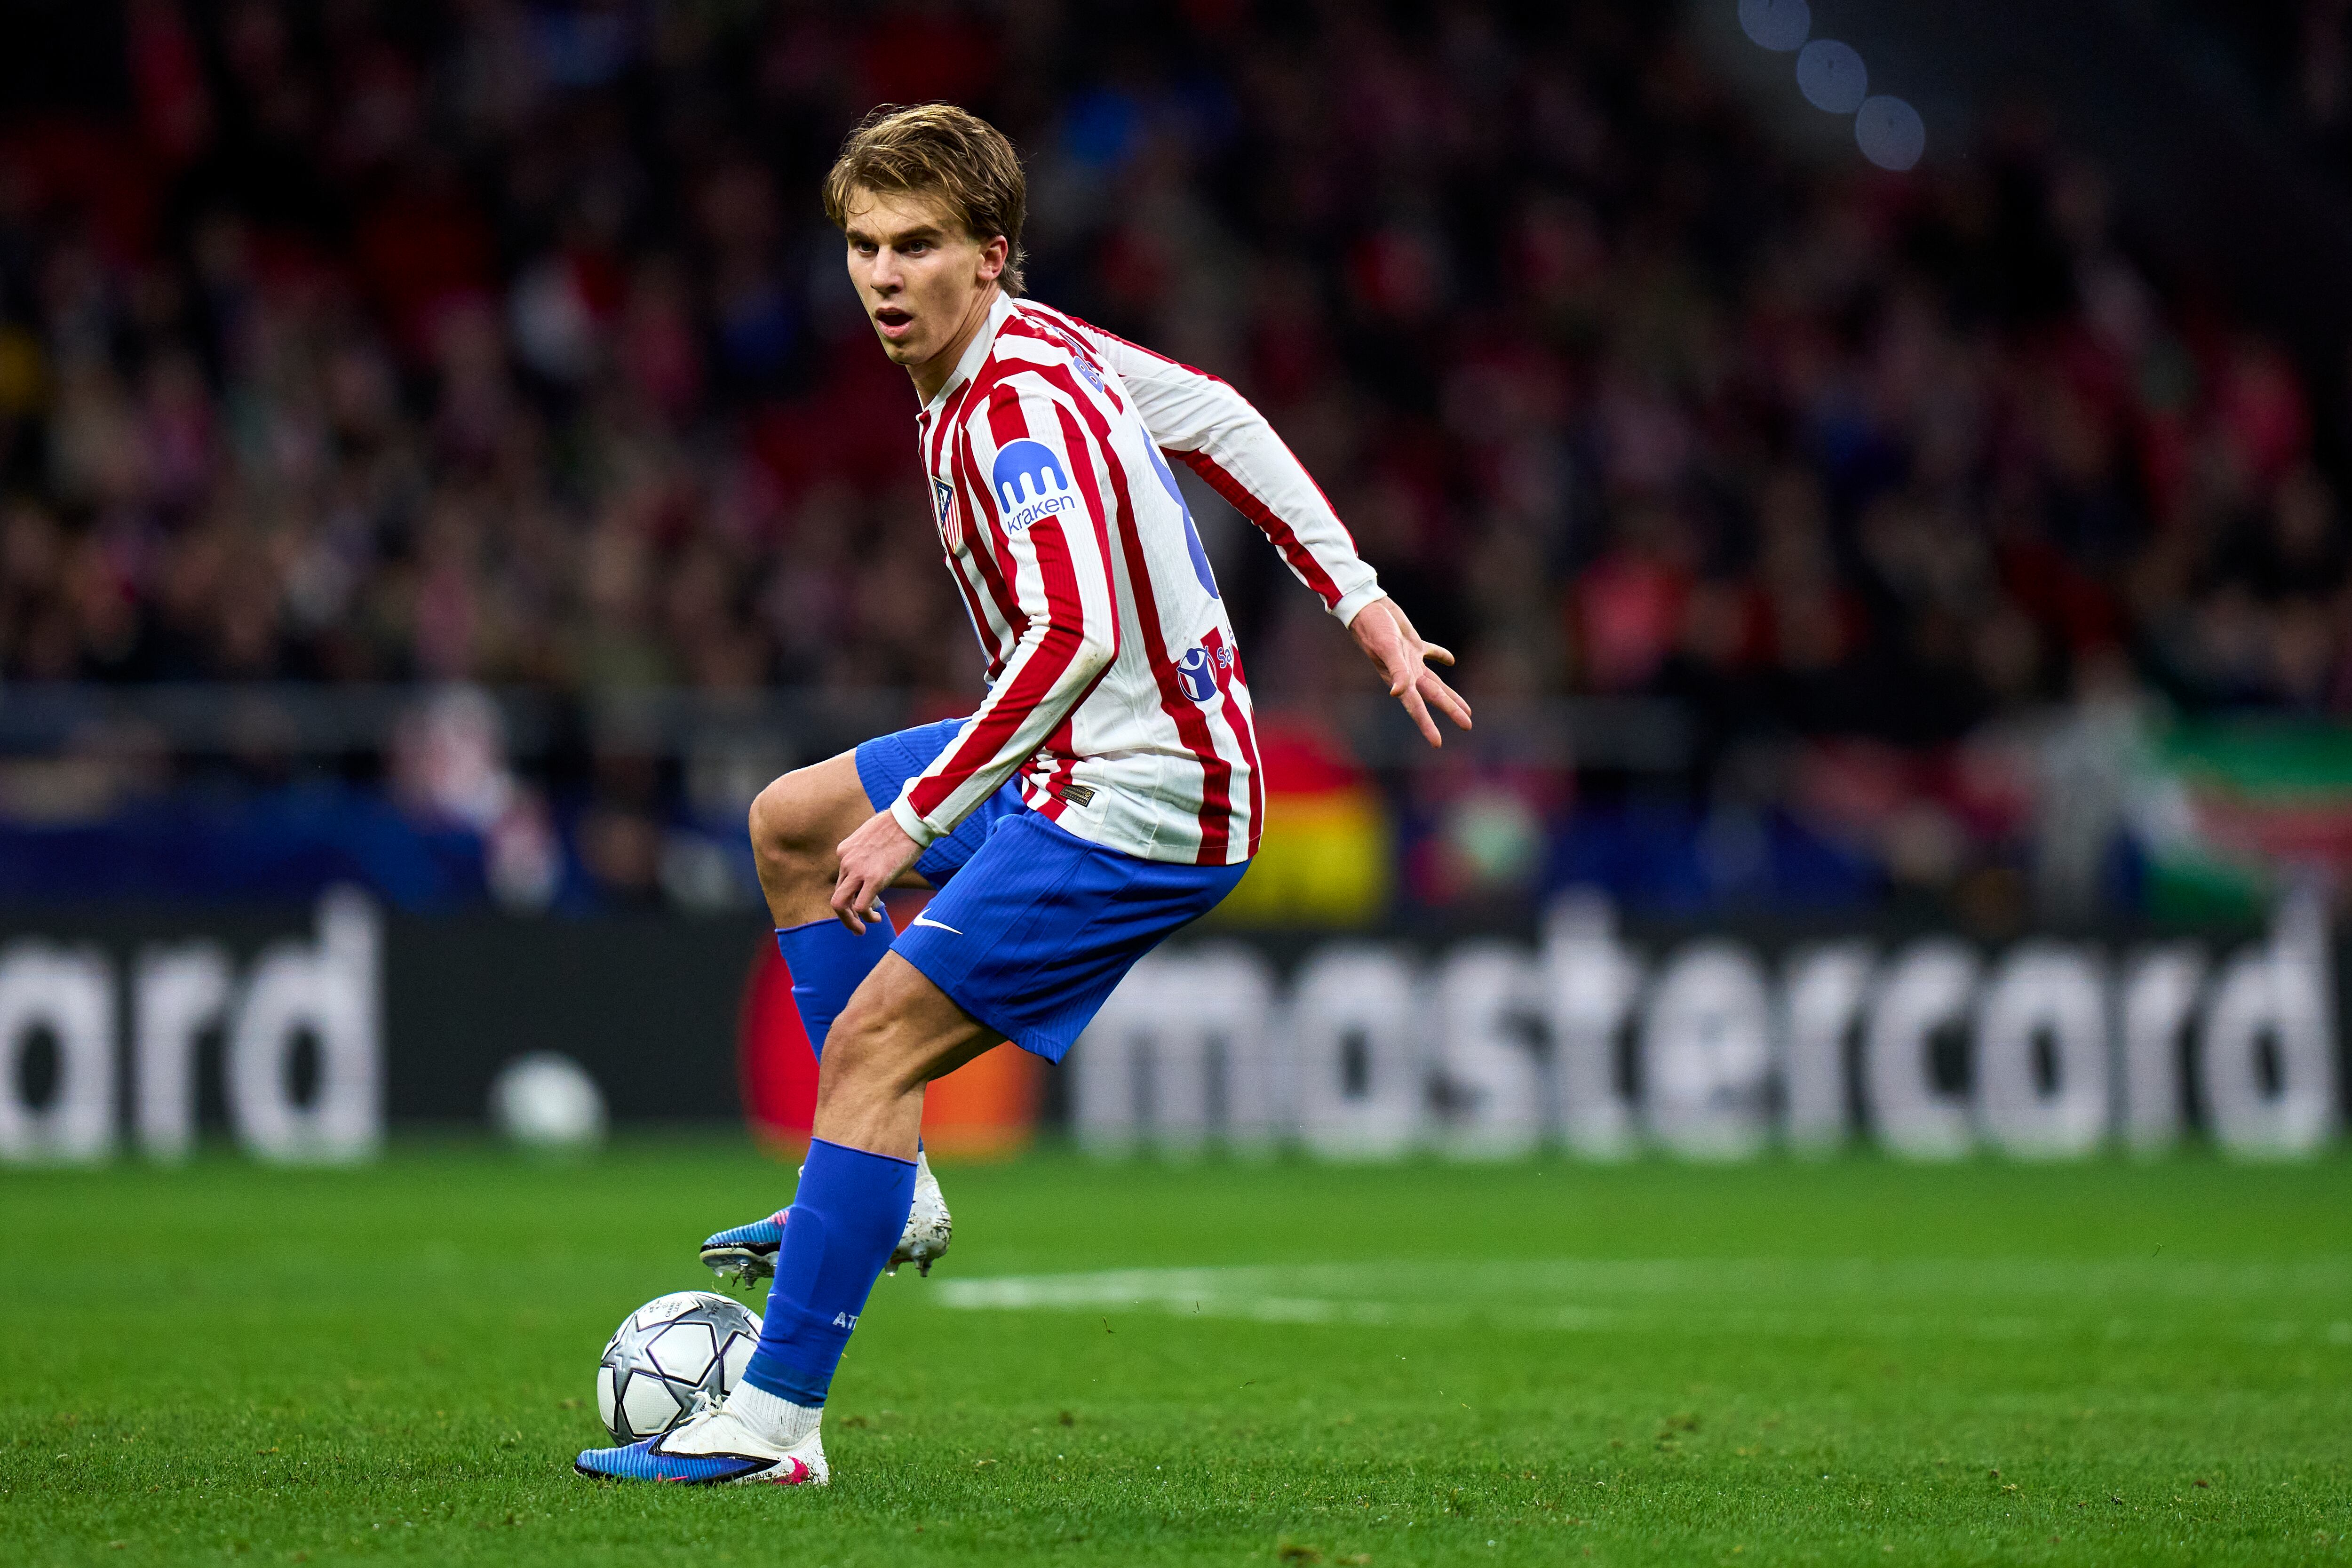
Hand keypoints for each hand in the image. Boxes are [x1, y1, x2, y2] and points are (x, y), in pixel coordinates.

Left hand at [832, 811, 922, 932]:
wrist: (911, 819)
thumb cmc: (900, 825)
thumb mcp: (874, 837)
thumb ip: (869, 853)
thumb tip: (878, 866)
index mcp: (845, 851)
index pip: (842, 881)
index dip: (854, 894)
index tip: (869, 899)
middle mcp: (846, 861)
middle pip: (837, 895)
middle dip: (844, 915)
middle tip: (856, 925)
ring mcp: (857, 870)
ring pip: (840, 904)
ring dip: (849, 922)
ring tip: (862, 930)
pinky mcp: (874, 879)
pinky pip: (860, 906)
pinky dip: (866, 918)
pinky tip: (877, 919)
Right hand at [1349, 597, 1472, 747]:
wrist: (1366, 606)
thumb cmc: (1374, 628)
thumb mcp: (1387, 648)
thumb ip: (1396, 670)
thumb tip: (1398, 693)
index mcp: (1401, 678)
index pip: (1417, 707)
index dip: (1427, 726)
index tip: (1437, 743)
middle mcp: (1406, 674)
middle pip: (1433, 696)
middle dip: (1450, 710)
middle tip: (1467, 726)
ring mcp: (1410, 660)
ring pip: (1435, 681)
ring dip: (1449, 694)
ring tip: (1465, 708)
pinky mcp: (1411, 644)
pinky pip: (1430, 654)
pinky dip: (1441, 657)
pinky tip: (1450, 660)